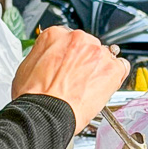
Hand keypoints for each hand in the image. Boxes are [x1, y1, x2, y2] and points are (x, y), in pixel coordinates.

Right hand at [11, 27, 129, 132]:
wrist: (46, 114)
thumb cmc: (34, 96)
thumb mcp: (26, 67)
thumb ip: (43, 55)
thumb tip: (48, 59)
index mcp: (55, 35)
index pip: (67, 39)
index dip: (67, 55)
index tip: (67, 65)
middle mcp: (78, 38)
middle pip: (86, 46)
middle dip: (83, 61)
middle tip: (76, 80)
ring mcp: (97, 52)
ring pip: (104, 55)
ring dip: (98, 69)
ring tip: (87, 88)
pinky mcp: (112, 69)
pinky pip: (121, 67)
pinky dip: (116, 76)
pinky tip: (105, 86)